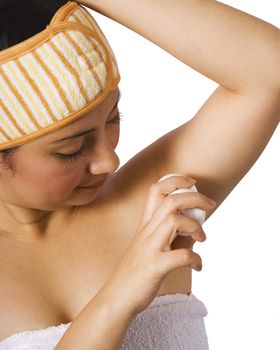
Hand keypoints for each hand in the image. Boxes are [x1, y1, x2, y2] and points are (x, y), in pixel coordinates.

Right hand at [100, 175, 215, 316]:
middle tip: (210, 206)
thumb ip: (174, 236)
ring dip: (195, 226)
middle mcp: (147, 231)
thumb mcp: (153, 247)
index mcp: (146, 223)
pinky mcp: (155, 266)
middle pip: (171, 200)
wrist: (117, 297)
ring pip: (174, 220)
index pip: (156, 190)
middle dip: (195, 198)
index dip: (176, 181)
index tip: (192, 183)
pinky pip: (181, 255)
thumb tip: (196, 232)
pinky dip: (196, 259)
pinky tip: (197, 266)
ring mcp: (150, 247)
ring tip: (202, 238)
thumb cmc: (137, 271)